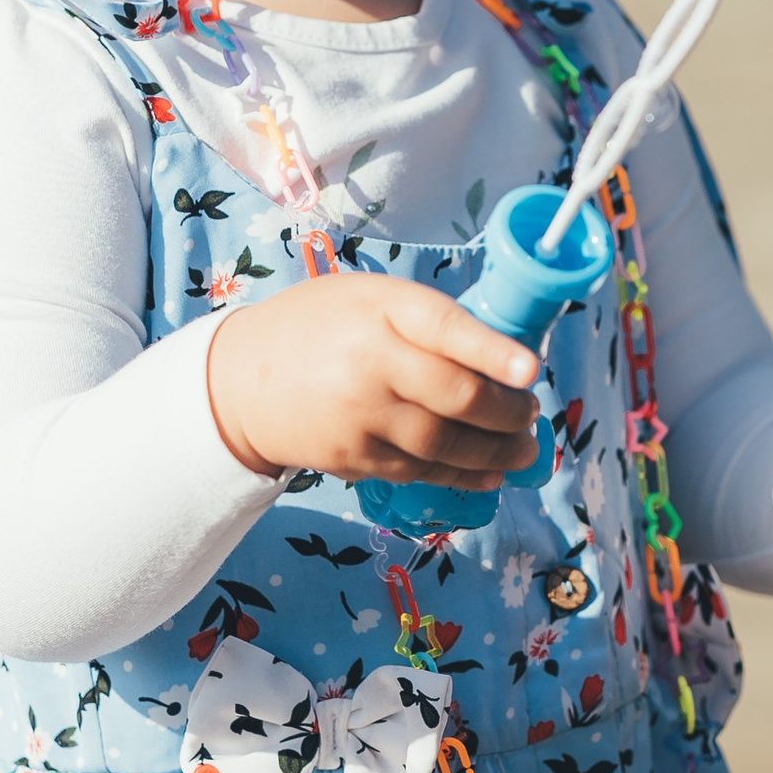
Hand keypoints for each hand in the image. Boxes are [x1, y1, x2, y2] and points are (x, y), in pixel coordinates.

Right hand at [206, 272, 539, 488]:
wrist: (241, 382)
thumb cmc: (320, 327)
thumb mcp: (369, 298)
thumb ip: (427, 319)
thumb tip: (503, 356)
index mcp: (378, 310)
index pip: (443, 328)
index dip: (492, 352)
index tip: (531, 370)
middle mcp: (368, 363)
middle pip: (454, 396)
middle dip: (507, 411)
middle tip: (531, 414)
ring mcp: (360, 417)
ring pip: (444, 442)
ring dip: (495, 451)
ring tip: (525, 450)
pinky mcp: (354, 459)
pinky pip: (420, 469)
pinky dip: (461, 474)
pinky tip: (489, 472)